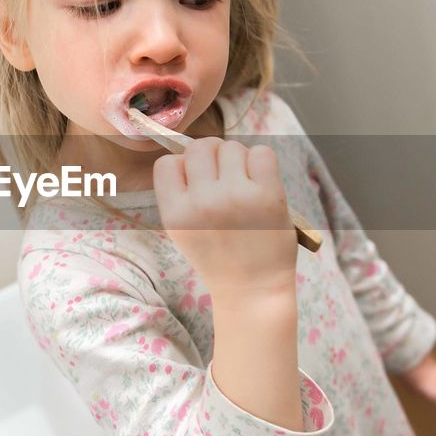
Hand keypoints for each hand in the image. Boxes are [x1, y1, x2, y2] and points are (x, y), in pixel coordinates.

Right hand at [153, 137, 295, 301]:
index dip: (183, 167)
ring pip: (231, 146)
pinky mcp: (268, 195)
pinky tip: (261, 182)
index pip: (167, 163)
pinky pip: (261, 152)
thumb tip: (192, 150)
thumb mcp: (183, 231)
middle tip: (224, 178)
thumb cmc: (220, 257)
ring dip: (238, 160)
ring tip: (244, 184)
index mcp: (176, 214)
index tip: (197, 182)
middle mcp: (202, 202)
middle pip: (200, 147)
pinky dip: (261, 161)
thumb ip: (182, 194)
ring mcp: (235, 196)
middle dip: (212, 156)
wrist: (253, 289)